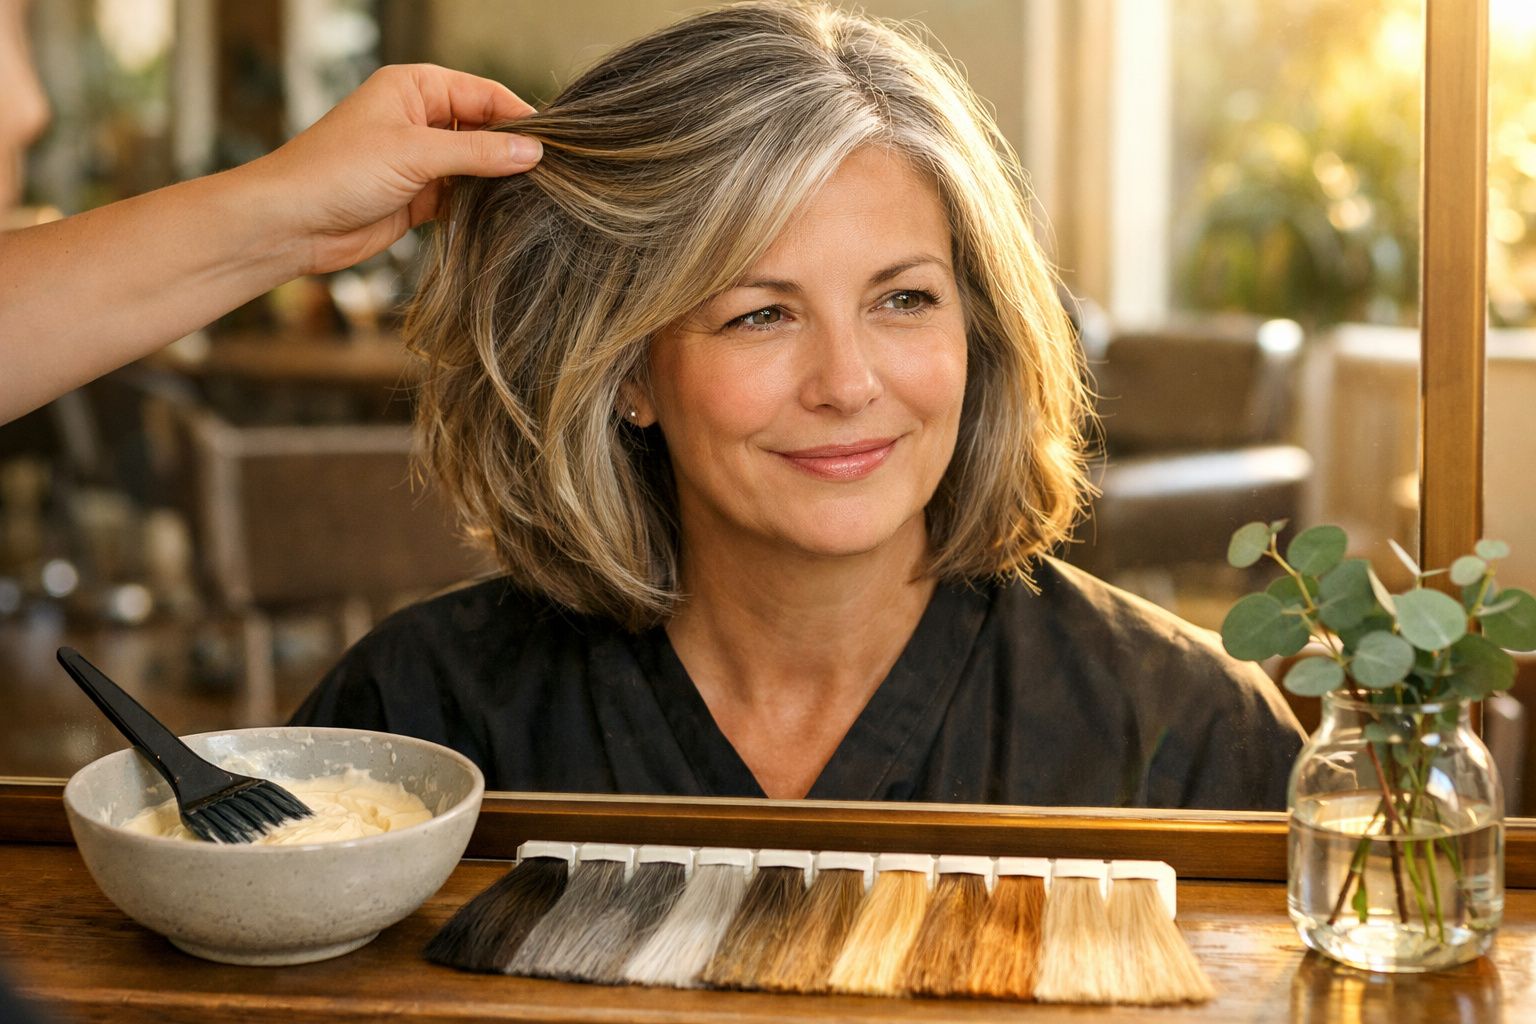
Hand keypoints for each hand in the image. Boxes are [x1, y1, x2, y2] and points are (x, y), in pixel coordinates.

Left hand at [249, 63, 541, 274]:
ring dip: (498, 182)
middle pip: (484, 129)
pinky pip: (463, 197)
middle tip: (550, 176)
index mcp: (415, 88)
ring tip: (533, 198)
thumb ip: (477, 152)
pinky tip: (504, 216)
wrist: (291, 223)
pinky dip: (482, 206)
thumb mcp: (414, 153)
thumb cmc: (336, 171)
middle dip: (511, 151)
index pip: (484, 94)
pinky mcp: (419, 197)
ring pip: (476, 166)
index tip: (554, 144)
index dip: (518, 116)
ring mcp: (420, 160)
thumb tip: (533, 152)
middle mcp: (419, 119)